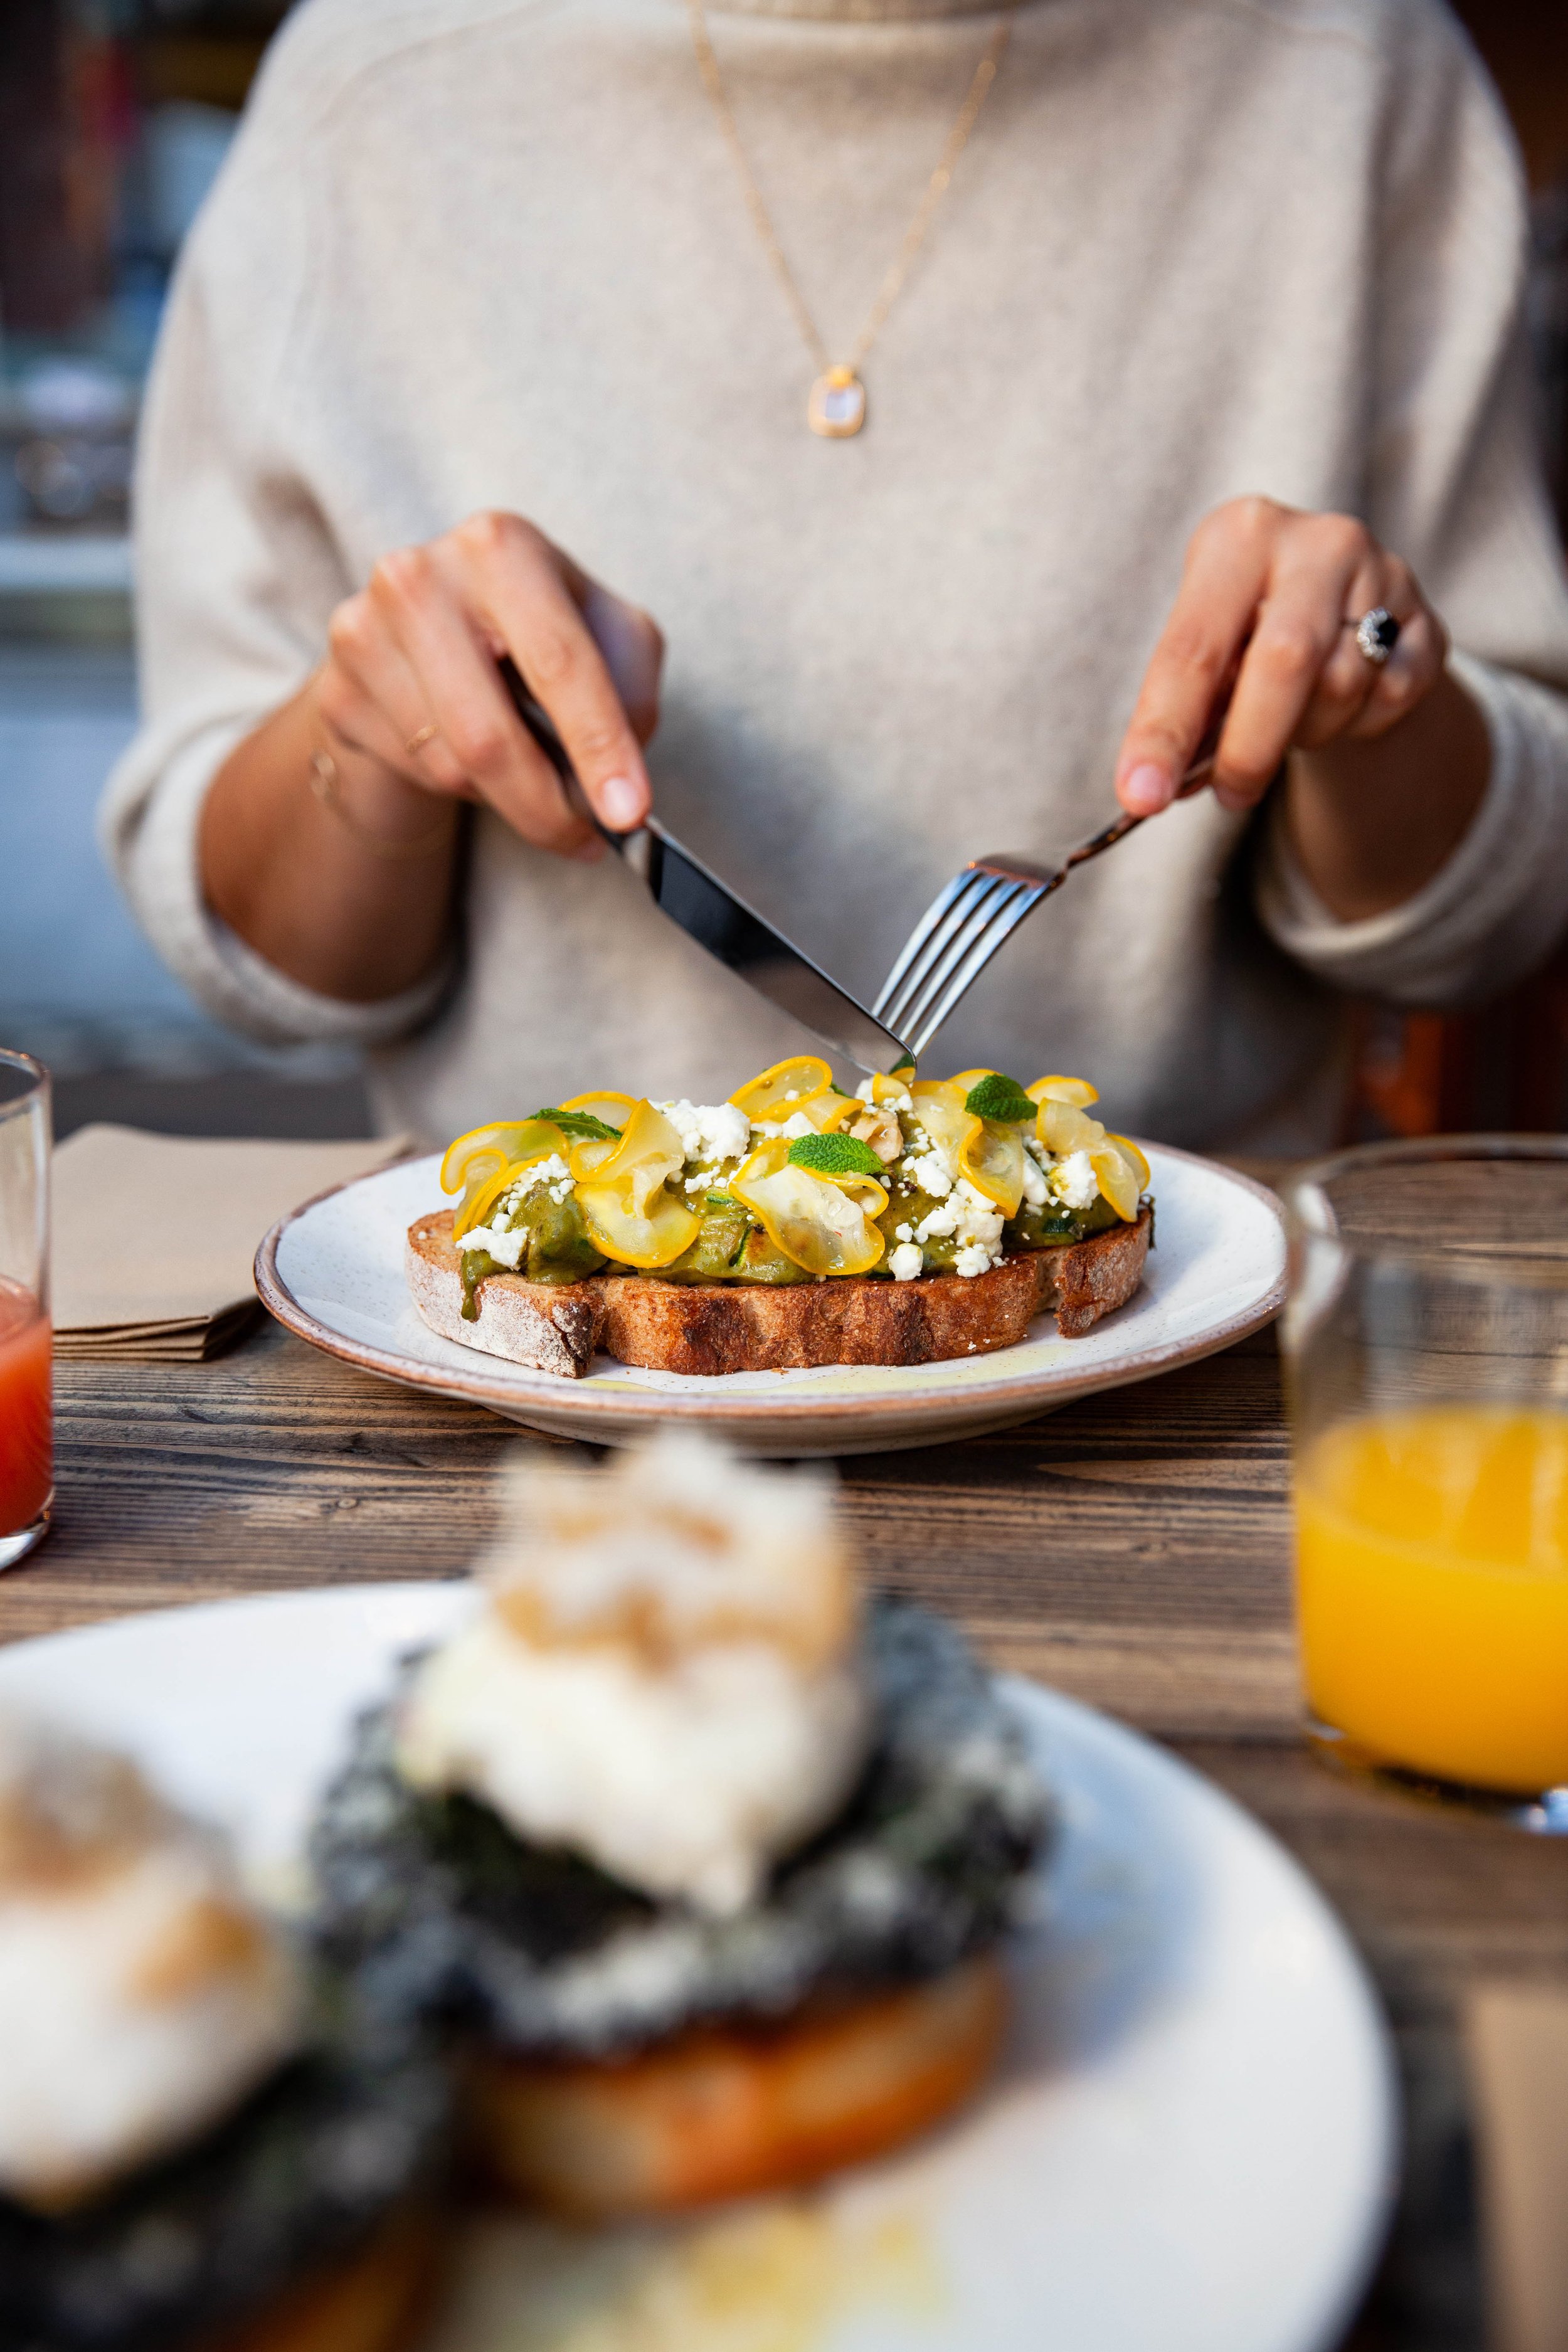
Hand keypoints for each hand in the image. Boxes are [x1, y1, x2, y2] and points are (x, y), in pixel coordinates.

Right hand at [316, 511, 663, 859]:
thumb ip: (629, 695)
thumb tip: (617, 789)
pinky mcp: (337, 691)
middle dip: (547, 808)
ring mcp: (364, 633)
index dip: (600, 746)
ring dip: (508, 799)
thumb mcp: (610, 638)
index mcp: (502, 547)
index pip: (560, 662)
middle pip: (490, 734)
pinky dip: (463, 790)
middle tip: (588, 842)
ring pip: (452, 767)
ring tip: (531, 777)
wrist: (434, 633)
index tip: (629, 814)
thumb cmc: (540, 633)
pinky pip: (415, 775)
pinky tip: (475, 758)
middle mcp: (420, 577)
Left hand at [1114, 497, 1447, 817]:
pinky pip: (1390, 697)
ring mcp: (1382, 574)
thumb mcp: (1206, 652)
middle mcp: (1315, 542)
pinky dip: (1356, 725)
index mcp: (1238, 537)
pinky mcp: (1428, 620)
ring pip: (1342, 686)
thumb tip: (1152, 787)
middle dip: (1249, 746)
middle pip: (1284, 660)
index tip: (1140, 796)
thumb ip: (1184, 710)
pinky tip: (1339, 709)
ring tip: (1287, 725)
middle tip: (1229, 796)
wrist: (1341, 610)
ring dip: (1305, 732)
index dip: (1164, 730)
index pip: (1193, 647)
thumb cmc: (1249, 634)